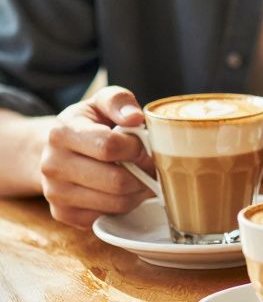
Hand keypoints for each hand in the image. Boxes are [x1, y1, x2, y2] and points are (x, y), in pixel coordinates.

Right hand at [40, 86, 156, 227]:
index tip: (146, 146)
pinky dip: (124, 207)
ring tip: (143, 177)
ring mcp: (55, 193)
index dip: (137, 148)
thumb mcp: (101, 102)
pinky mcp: (63, 214)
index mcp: (62, 133)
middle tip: (153, 166)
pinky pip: (106, 217)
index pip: (109, 147)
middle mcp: (52, 165)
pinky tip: (125, 191)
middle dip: (144, 174)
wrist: (58, 150)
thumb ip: (119, 101)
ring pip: (115, 203)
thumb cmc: (89, 123)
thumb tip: (135, 118)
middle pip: (116, 180)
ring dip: (139, 192)